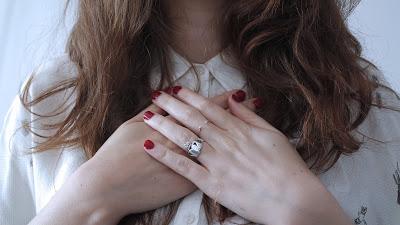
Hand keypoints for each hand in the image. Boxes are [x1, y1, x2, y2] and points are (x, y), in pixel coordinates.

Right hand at [29, 89, 258, 224]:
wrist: (107, 188)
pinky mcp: (187, 184)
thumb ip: (152, 111)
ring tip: (251, 127)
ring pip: (219, 146)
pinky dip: (227, 161)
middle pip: (217, 124)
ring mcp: (187, 165)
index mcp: (173, 125)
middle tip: (254, 100)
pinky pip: (210, 170)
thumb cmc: (115, 155)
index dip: (223, 99)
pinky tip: (239, 157)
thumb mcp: (131, 126)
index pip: (203, 109)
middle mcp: (185, 143)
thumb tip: (166, 96)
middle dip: (237, 112)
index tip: (239, 92)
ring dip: (237, 134)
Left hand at [142, 87, 351, 224]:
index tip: (175, 89)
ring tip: (148, 115)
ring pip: (185, 138)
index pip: (209, 108)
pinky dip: (165, 156)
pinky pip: (184, 167)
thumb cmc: (287, 167)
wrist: (293, 199)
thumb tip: (235, 99)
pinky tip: (149, 146)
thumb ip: (251, 117)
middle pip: (193, 119)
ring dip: (164, 125)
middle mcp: (225, 142)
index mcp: (240, 130)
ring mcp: (217, 163)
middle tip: (155, 95)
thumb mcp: (273, 134)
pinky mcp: (212, 184)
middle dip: (172, 105)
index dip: (190, 97)